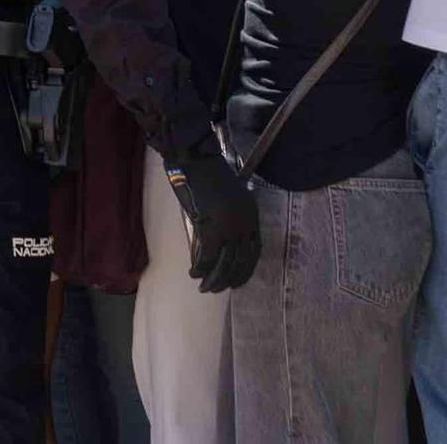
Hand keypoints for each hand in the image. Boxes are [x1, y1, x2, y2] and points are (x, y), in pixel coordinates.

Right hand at [165, 148, 260, 291]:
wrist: (196, 158)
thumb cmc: (209, 173)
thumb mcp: (229, 196)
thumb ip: (230, 216)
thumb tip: (220, 238)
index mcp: (252, 216)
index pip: (254, 252)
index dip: (245, 270)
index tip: (236, 281)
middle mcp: (245, 224)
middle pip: (240, 260)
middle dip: (229, 279)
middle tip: (216, 289)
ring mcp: (229, 226)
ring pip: (224, 261)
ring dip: (214, 278)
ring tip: (204, 287)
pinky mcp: (211, 226)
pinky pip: (206, 254)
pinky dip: (200, 267)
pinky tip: (194, 273)